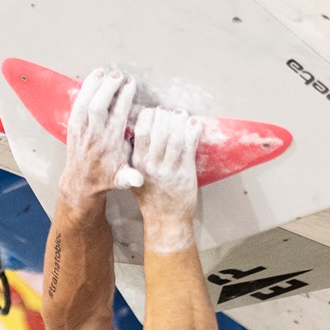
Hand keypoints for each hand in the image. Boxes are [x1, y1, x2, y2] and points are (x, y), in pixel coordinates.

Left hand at [58, 68, 137, 203]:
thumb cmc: (106, 176)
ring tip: (105, 72)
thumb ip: (130, 177)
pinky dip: (84, 89)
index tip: (131, 84)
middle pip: (99, 106)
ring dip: (95, 85)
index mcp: (109, 144)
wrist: (81, 182)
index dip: (124, 97)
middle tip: (119, 75)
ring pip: (86, 103)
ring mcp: (81, 130)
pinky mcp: (73, 126)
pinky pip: (77, 104)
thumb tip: (139, 180)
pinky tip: (93, 78)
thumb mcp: (122, 179)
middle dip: (108, 88)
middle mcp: (94, 135)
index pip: (117, 116)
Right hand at [130, 106, 203, 239]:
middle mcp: (151, 165)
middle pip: (158, 129)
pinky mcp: (185, 172)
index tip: (154, 111)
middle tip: (169, 112)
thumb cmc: (150, 195)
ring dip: (180, 120)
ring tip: (181, 114)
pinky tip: (195, 123)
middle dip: (165, 115)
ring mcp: (169, 169)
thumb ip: (134, 154)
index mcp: (137, 163)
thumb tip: (135, 127)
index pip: (141, 130)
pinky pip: (189, 146)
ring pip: (175, 136)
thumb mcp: (134, 175)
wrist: (166, 218)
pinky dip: (193, 131)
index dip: (149, 115)